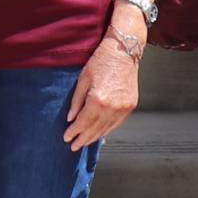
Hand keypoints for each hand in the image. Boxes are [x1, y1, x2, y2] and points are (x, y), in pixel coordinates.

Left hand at [66, 17, 142, 145]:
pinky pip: (117, 123)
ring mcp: (123, 108)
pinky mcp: (130, 106)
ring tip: (85, 142)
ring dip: (94, 137)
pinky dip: (107, 130)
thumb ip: (76, 101)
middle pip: (95, 129)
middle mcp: (112, 108)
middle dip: (83, 139)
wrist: (123, 51)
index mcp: (97, 100)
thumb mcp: (83, 79)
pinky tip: (100, 133)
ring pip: (106, 129)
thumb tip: (71, 118)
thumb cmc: (102, 61)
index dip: (74, 132)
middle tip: (74, 146)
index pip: (83, 123)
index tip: (67, 137)